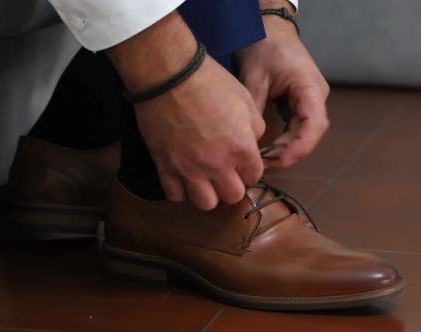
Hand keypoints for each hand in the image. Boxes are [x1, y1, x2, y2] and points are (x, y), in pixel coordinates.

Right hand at [135, 56, 264, 209]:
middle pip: (233, 196)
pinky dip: (180, 189)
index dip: (250, 168)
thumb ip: (255, 127)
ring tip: (204, 178)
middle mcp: (218, 165)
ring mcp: (190, 169)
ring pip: (206, 204)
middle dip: (232, 185)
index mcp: (241, 148)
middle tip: (225, 171)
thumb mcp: (245, 99)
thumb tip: (252, 142)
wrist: (168, 75)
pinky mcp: (165, 167)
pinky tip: (182, 175)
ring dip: (208, 193)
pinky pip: (175, 195)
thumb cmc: (210, 82)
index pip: (255, 176)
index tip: (242, 160)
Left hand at [236, 1, 329, 166]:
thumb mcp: (254, 77)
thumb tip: (250, 141)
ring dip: (288, 147)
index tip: (278, 160)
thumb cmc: (264, 44)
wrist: (268, 26)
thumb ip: (255, 108)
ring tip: (265, 158)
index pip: (314, 124)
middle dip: (291, 151)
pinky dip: (285, 138)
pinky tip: (269, 147)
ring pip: (306, 132)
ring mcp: (310, 99)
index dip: (299, 147)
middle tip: (265, 163)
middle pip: (312, 132)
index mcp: (310, 87)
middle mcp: (316, 95)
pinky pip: (298, 125)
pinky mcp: (300, 101)